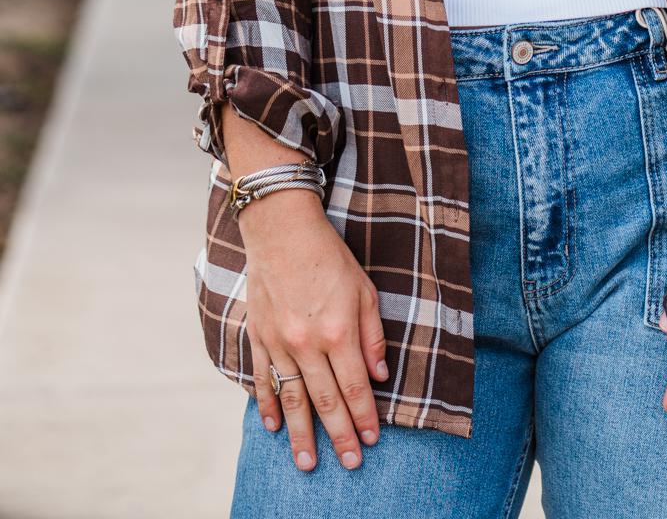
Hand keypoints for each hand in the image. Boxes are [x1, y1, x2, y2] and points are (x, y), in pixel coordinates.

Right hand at [241, 187, 388, 473]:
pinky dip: (268, 406)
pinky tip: (274, 427)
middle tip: (349, 464)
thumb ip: (372, 336)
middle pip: (325, 400)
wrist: (282, 230)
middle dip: (339, 436)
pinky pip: (263, 380)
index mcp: (338, 331)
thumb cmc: (329, 257)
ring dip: (302, 434)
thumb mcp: (364, 290)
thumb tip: (378, 377)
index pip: (354, 387)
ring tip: (308, 462)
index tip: (372, 440)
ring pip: (292, 399)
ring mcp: (279, 343)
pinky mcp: (259, 337)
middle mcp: (307, 344)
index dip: (364, 416)